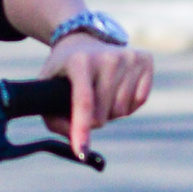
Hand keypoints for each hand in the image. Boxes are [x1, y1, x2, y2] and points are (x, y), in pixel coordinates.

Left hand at [44, 28, 152, 159]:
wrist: (84, 39)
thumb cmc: (63, 70)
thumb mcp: (47, 87)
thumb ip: (53, 118)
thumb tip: (77, 141)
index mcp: (79, 61)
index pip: (84, 102)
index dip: (81, 129)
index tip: (81, 151)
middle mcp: (107, 56)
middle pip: (103, 114)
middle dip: (92, 120)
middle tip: (85, 102)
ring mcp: (128, 56)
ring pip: (122, 111)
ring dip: (110, 112)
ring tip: (100, 93)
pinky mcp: (145, 59)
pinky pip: (139, 101)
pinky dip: (128, 104)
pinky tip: (117, 89)